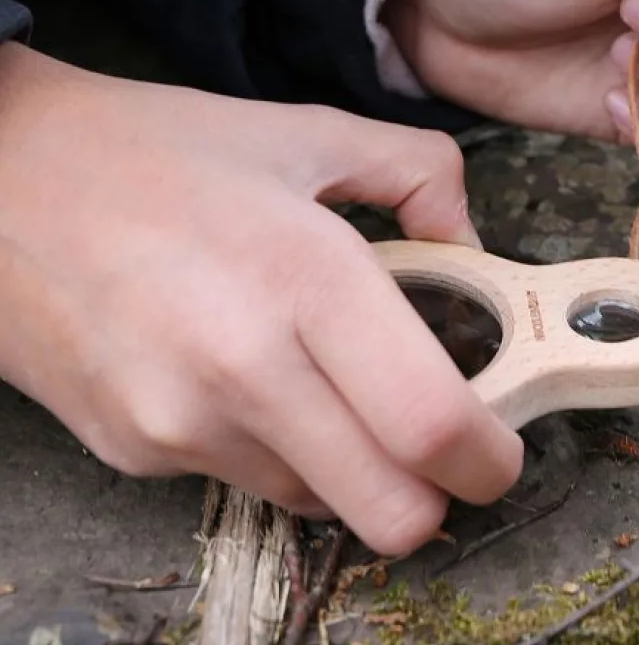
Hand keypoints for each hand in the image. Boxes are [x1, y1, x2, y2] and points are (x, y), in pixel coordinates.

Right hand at [0, 44, 522, 555]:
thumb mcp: (309, 132)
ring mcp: (179, 424)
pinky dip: (279, 449)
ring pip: (323, 504)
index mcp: (305, 276)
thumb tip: (473, 238)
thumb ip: (420, 173)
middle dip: (439, 493)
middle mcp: (244, 368)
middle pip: (391, 512)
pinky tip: (249, 376)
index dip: (489, 457)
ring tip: (329, 381)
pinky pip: (247, 482)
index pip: (428, 424)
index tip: (500, 447)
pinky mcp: (131, 453)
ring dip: (354, 467)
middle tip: (440, 439)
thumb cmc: (161, 151)